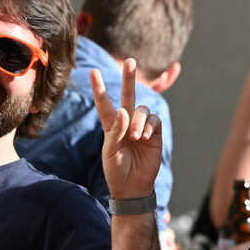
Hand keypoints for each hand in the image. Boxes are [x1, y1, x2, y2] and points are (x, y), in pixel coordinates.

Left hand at [91, 58, 163, 199]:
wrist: (133, 187)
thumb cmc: (117, 170)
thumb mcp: (110, 151)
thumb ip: (116, 131)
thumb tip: (124, 110)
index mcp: (111, 126)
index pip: (104, 103)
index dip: (99, 88)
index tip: (93, 71)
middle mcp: (127, 123)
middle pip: (128, 96)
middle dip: (128, 79)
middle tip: (130, 62)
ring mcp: (142, 127)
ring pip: (142, 110)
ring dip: (139, 121)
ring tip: (136, 136)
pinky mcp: (155, 134)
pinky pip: (155, 120)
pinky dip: (150, 126)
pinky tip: (145, 137)